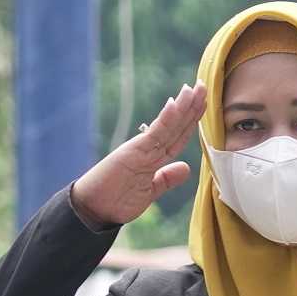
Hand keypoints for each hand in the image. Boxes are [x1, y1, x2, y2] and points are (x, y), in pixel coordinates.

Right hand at [73, 80, 204, 225]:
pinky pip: (154, 134)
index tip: (203, 104)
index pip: (177, 136)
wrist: (93, 210)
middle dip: (191, 107)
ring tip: (194, 89)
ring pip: (168, 125)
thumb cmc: (116, 201)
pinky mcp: (134, 151)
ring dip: (182, 106)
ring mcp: (142, 149)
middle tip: (203, 86)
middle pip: (175, 125)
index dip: (191, 121)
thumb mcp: (149, 191)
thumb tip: (185, 168)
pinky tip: (175, 104)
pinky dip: (166, 118)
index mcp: (153, 158)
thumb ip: (166, 178)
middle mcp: (148, 149)